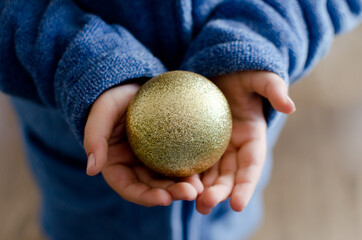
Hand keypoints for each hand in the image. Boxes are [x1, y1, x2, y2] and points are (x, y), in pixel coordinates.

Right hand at [84, 84, 202, 206]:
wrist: (133, 85)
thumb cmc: (113, 97)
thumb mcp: (102, 112)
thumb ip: (94, 138)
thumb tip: (92, 169)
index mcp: (116, 164)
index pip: (129, 188)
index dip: (145, 197)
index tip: (164, 199)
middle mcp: (134, 166)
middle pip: (152, 187)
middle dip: (170, 194)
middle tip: (191, 193)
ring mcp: (152, 159)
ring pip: (168, 179)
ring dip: (183, 186)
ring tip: (200, 187)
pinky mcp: (167, 150)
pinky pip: (179, 162)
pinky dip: (190, 169)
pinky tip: (204, 171)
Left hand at [196, 71, 294, 213]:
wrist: (220, 69)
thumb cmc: (242, 72)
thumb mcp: (259, 76)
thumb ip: (274, 89)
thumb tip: (290, 107)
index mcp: (253, 137)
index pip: (251, 166)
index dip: (246, 185)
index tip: (237, 204)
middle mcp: (235, 147)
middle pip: (229, 175)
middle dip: (221, 193)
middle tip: (206, 205)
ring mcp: (216, 146)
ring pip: (211, 174)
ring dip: (203, 190)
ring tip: (193, 203)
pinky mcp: (198, 142)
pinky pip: (193, 161)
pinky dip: (188, 174)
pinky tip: (175, 184)